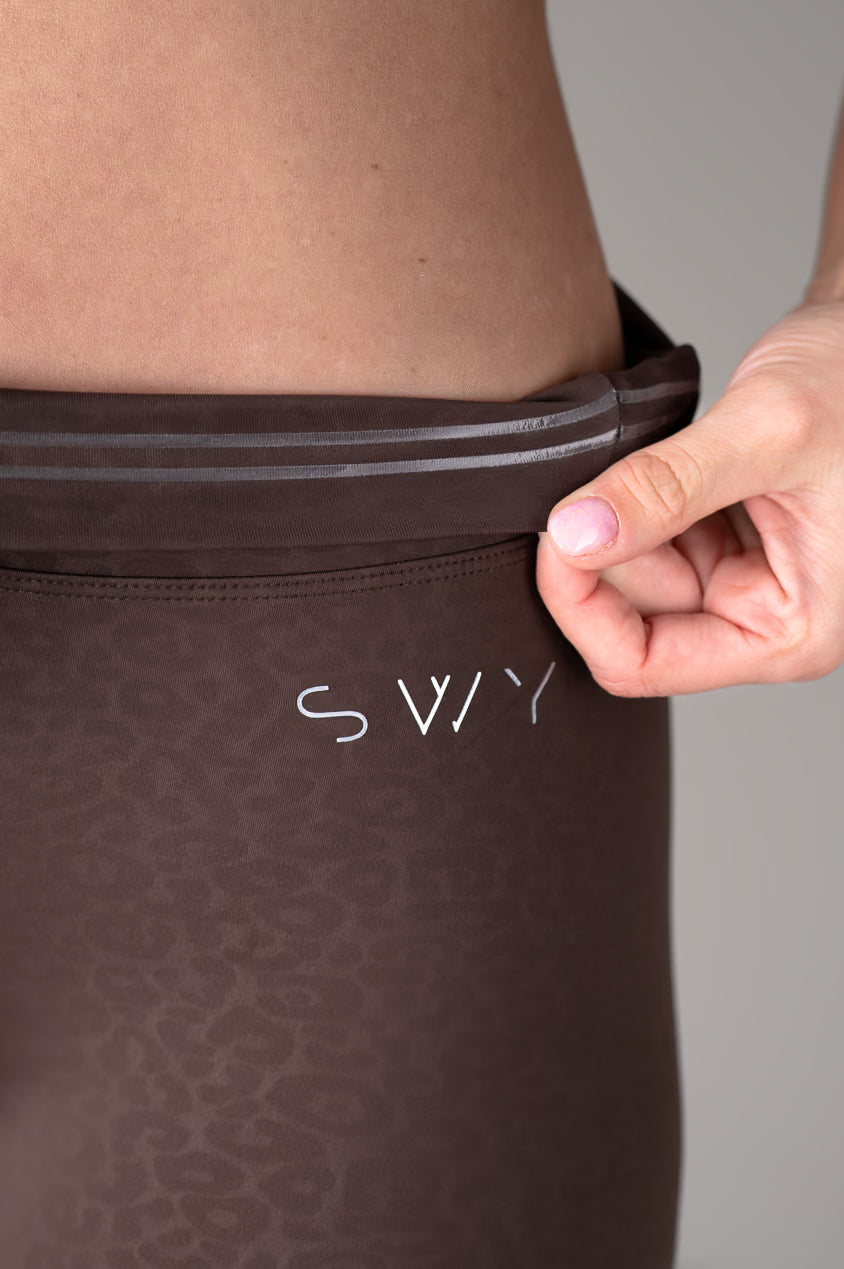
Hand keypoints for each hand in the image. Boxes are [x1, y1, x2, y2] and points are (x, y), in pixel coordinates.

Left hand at [535, 295, 843, 695]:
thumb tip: (575, 537)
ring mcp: (737, 583)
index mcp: (790, 632)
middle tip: (618, 465)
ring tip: (664, 451)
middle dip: (607, 545)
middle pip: (627, 616)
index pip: (642, 662)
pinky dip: (630, 499)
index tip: (558, 534)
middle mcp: (762, 620)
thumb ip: (666, 488)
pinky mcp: (717, 545)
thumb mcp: (767, 431)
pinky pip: (641, 538)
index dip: (582, 607)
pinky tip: (664, 458)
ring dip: (619, 514)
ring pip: (627, 573)